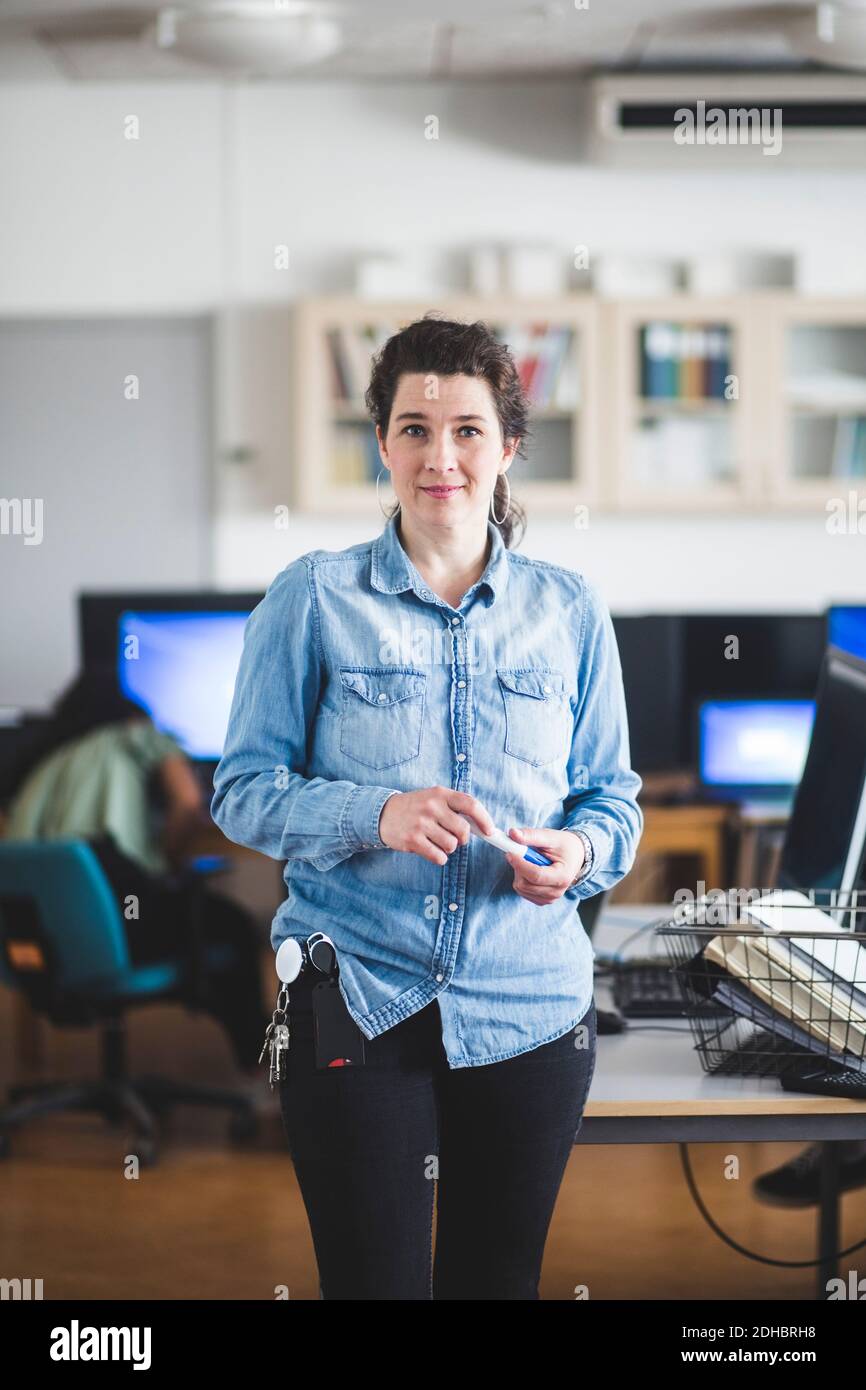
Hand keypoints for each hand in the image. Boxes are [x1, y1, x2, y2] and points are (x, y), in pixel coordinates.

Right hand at [378, 787, 495, 865]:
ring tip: (436, 841)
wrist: (382, 814)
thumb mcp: (433, 798)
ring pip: (451, 845)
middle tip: (454, 838)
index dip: (484, 819)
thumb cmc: (414, 808)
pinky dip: (438, 857)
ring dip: (448, 848)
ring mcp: (421, 823)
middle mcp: (431, 806)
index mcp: (440, 793)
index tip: (489, 831)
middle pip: (463, 830)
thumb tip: (480, 826)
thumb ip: (454, 808)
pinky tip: (429, 849)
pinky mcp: (412, 840)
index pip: (471, 804)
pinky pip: (438, 857)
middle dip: (462, 839)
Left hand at [504, 826, 584, 905]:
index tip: (510, 852)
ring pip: (521, 887)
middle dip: (519, 866)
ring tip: (531, 860)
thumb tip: (512, 833)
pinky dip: (521, 879)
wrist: (575, 856)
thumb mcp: (551, 836)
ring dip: (519, 872)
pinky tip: (531, 869)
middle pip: (525, 884)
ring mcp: (549, 898)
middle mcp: (556, 891)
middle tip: (522, 852)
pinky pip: (522, 891)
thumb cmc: (564, 846)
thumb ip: (532, 835)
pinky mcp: (542, 900)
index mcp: (562, 876)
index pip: (535, 875)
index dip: (519, 864)